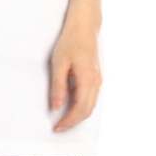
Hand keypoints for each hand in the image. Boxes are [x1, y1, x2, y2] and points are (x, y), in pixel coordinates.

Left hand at [49, 11, 102, 132]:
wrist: (85, 27)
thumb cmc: (71, 41)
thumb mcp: (59, 63)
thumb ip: (58, 86)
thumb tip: (56, 107)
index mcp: (88, 80)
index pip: (80, 109)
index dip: (69, 121)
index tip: (57, 127)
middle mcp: (96, 83)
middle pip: (87, 111)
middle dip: (73, 122)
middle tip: (58, 127)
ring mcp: (98, 81)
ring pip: (91, 106)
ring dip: (78, 116)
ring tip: (62, 119)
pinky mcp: (96, 78)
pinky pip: (91, 98)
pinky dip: (81, 107)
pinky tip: (69, 106)